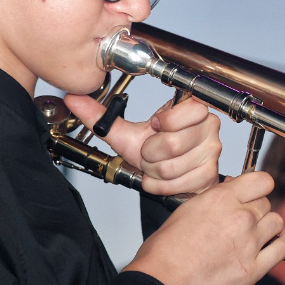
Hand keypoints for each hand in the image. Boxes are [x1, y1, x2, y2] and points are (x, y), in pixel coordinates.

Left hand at [65, 92, 220, 196]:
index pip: (189, 111)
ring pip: (171, 167)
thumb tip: (73, 99)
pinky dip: (160, 185)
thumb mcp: (125, 133)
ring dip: (153, 171)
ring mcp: (211, 153)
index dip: (165, 123)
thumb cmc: (152, 150)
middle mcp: (209, 128)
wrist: (163, 173)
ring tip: (155, 164)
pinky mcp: (210, 175)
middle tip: (150, 151)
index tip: (156, 126)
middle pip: (172, 144)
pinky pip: (177, 184)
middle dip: (150, 154)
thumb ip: (99, 116)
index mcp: (194, 109)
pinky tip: (161, 178)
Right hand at [124, 171, 284, 284]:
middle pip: (266, 203)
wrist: (165, 281)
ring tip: (261, 231)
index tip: (255, 193)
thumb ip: (213, 198)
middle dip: (258, 209)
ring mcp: (251, 242)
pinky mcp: (256, 267)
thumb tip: (229, 190)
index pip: (262, 181)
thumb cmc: (167, 250)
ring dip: (270, 226)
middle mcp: (241, 217)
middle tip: (246, 219)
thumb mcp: (187, 209)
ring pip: (277, 222)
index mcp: (222, 199)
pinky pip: (284, 248)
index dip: (259, 187)